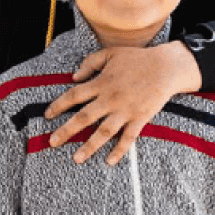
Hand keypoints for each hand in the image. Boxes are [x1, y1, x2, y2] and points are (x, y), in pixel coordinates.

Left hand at [45, 41, 201, 164]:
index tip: (47, 115)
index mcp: (102, 82)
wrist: (166, 67)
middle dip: (66, 131)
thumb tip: (73, 76)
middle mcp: (110, 99)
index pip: (74, 95)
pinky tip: (109, 161)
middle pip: (84, 117)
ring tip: (76, 158)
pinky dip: (119, 150)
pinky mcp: (140, 118)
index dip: (59, 105)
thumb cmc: (137, 59)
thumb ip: (90, 63)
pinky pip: (128, 138)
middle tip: (52, 143)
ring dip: (89, 146)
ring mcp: (125, 110)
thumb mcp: (110, 54)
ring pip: (103, 132)